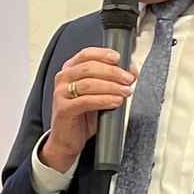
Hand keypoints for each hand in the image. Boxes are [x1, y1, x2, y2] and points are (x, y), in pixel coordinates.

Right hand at [40, 46, 135, 174]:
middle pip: (89, 67)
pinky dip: (103, 100)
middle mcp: (64, 79)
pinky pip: (86, 101)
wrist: (67, 139)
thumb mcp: (100, 95)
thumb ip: (113, 81)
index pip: (86, 54)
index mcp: (71, 70)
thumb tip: (131, 71)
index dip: (103, 54)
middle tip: (128, 78)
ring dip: (111, 86)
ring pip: (88, 83)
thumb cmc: (82, 116)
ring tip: (125, 91)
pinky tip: (115, 101)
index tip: (118, 58)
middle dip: (112, 72)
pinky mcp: (64, 109)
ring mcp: (61, 94)